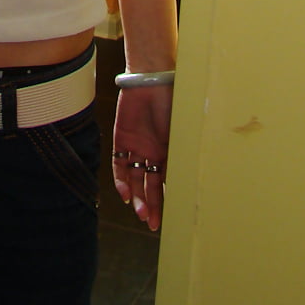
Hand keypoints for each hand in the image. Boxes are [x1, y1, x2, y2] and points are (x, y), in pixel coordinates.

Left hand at [111, 84, 172, 230]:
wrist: (151, 81)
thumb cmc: (172, 105)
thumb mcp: (178, 134)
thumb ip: (178, 157)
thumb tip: (185, 187)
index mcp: (170, 152)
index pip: (167, 184)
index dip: (166, 202)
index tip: (169, 220)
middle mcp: (153, 153)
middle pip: (150, 185)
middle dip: (151, 205)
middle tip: (151, 223)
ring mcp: (137, 147)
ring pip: (134, 179)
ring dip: (137, 197)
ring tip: (140, 213)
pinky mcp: (121, 139)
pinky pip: (119, 164)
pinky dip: (121, 181)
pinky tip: (125, 195)